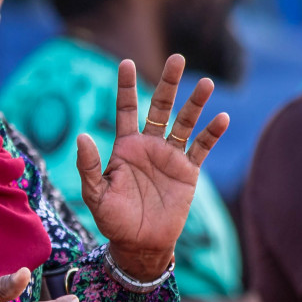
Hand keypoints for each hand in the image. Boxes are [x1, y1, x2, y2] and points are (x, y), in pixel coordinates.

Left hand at [77, 54, 227, 280]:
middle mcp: (149, 145)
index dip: (126, 86)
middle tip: (177, 58)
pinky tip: (221, 118)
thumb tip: (81, 136)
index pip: (126, 109)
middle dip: (168, 83)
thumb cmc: (113, 219)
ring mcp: (170, 157)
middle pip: (160, 107)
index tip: (125, 62)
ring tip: (206, 82)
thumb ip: (88, 166)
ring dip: (195, 103)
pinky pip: (202, 148)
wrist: (140, 243)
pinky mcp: (188, 172)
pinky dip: (212, 134)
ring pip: (184, 123)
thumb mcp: (95, 194)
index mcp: (125, 146)